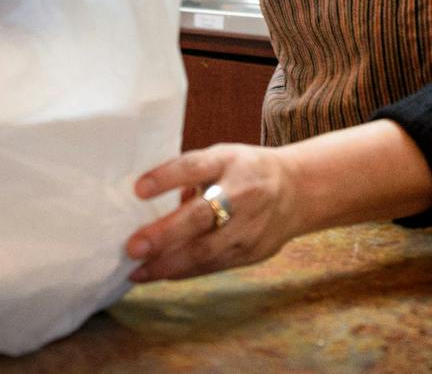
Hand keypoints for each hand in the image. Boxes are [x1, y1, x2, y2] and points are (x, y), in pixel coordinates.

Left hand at [124, 144, 299, 282]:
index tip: (138, 190)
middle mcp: (241, 195)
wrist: (297, 191)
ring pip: (206, 251)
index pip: (193, 168)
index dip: (166, 178)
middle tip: (133, 246)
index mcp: (228, 162)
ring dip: (168, 264)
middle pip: (200, 217)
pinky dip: (184, 272)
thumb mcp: (221, 156)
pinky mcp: (252, 252)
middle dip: (164, 235)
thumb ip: (189, 174)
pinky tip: (159, 274)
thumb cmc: (245, 170)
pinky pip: (214, 266)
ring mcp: (249, 227)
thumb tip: (147, 198)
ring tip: (137, 271)